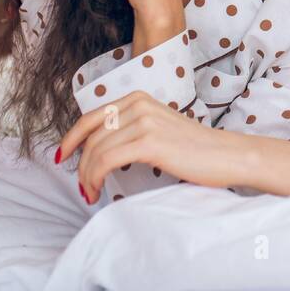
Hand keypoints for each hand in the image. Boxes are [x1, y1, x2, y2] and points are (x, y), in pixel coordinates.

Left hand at [59, 90, 250, 201]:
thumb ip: (133, 129)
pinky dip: (95, 177)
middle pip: (92, 135)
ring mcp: (144, 121)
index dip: (72, 138)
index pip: (92, 117)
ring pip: (96, 149)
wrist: (226, 155)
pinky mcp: (149, 141)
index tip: (63, 156)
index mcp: (139, 98)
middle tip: (83, 186)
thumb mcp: (159, 129)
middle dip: (80, 164)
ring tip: (90, 193)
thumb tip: (101, 147)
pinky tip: (96, 190)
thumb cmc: (196, 149)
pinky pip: (107, 160)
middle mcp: (139, 104)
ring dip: (86, 175)